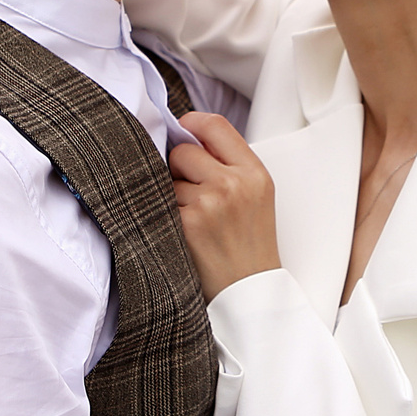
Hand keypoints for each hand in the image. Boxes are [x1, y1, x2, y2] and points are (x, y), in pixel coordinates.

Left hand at [169, 113, 280, 301]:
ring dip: (171, 194)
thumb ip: (229, 164)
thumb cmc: (250, 245)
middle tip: (191, 190)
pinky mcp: (186, 223)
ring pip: (167, 178)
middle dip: (179, 166)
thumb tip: (185, 136)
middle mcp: (233, 183)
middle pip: (184, 150)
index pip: (214, 125)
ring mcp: (208, 203)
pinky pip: (160, 203)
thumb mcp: (256, 196)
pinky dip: (165, 214)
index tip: (182, 131)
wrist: (249, 291)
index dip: (191, 124)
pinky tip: (183, 231)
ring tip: (194, 218)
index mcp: (254, 172)